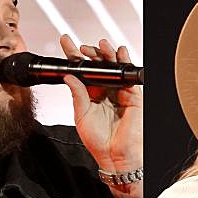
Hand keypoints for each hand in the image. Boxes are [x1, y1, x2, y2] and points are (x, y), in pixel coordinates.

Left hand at [59, 34, 141, 174]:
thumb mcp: (81, 115)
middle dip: (91, 52)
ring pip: (113, 67)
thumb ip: (77, 94)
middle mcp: (104, 91)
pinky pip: (129, 76)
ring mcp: (118, 92)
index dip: (74, 56)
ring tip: (99, 45)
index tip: (65, 42)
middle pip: (98, 65)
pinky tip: (120, 52)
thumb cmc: (98, 141)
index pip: (81, 70)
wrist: (114, 156)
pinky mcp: (132, 96)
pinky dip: (125, 62)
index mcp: (90, 95)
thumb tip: (69, 76)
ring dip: (107, 54)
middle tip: (81, 47)